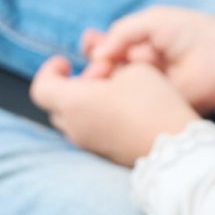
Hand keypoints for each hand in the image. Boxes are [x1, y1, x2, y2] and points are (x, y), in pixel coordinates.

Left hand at [30, 48, 203, 166]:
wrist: (174, 147)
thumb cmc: (152, 103)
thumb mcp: (134, 69)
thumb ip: (111, 67)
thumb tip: (105, 76)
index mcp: (73, 102)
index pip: (41, 87)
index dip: (50, 70)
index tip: (68, 62)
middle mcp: (74, 126)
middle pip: (56, 104)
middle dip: (72, 84)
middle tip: (100, 73)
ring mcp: (87, 143)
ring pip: (71, 118)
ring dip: (84, 101)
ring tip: (113, 90)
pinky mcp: (102, 153)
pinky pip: (88, 130)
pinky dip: (95, 115)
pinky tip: (122, 108)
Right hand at [79, 6, 214, 114]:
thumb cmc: (194, 33)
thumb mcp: (153, 22)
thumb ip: (123, 32)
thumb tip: (97, 52)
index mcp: (145, 43)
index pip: (112, 46)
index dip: (97, 47)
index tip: (88, 45)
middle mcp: (144, 66)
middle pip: (110, 67)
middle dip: (95, 64)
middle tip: (91, 65)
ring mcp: (149, 87)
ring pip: (115, 86)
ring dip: (101, 81)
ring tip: (96, 75)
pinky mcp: (155, 105)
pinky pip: (130, 103)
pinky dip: (116, 97)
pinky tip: (106, 89)